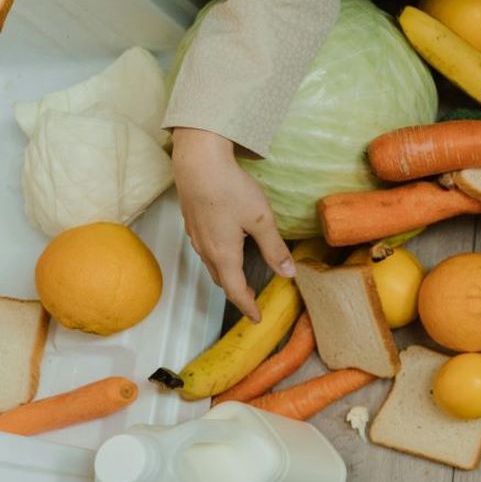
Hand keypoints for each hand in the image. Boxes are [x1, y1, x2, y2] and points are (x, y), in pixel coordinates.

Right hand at [173, 128, 292, 321]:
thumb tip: (288, 274)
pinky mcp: (193, 223)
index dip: (247, 306)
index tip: (257, 318)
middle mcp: (206, 250)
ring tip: (241, 280)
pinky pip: (206, 250)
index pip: (236, 290)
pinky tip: (227, 249)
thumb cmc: (230, 190)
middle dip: (237, 293)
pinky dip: (219, 260)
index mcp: (224, 254)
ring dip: (227, 277)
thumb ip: (274, 248)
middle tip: (251, 301)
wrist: (197, 163)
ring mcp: (197, 236)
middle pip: (222, 280)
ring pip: (212, 265)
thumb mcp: (261, 220)